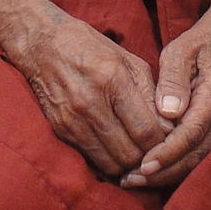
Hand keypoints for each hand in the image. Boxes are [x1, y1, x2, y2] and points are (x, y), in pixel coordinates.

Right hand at [9, 12, 167, 179]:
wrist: (40, 44)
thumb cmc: (90, 47)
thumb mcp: (128, 59)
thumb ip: (151, 93)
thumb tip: (169, 127)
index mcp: (113, 79)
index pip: (146, 131)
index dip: (163, 144)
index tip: (169, 142)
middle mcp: (91, 103)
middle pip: (129, 153)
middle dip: (147, 158)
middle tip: (155, 153)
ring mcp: (72, 120)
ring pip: (110, 163)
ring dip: (127, 165)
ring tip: (137, 156)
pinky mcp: (60, 130)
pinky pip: (91, 160)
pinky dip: (108, 161)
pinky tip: (116, 152)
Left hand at [122, 15, 210, 189]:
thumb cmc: (196, 46)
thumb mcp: (180, 53)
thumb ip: (173, 81)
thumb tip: (168, 112)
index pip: (190, 134)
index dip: (167, 153)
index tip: (143, 166)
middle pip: (194, 157)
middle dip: (162, 173)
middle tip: (130, 180)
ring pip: (196, 163)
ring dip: (166, 175)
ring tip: (133, 181)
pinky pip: (196, 158)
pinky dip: (173, 169)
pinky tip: (149, 173)